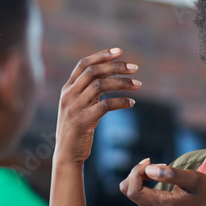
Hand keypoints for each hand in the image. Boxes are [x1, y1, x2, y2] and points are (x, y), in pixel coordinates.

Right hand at [54, 48, 140, 165]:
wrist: (67, 154)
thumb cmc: (77, 129)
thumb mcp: (78, 106)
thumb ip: (88, 91)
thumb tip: (108, 76)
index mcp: (67, 89)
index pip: (83, 64)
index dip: (101, 55)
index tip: (119, 51)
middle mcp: (69, 95)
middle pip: (94, 71)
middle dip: (116, 67)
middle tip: (135, 68)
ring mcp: (74, 107)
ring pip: (101, 85)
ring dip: (122, 82)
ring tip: (138, 84)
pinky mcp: (83, 121)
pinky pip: (105, 105)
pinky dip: (121, 102)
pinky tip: (131, 102)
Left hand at [119, 161, 205, 205]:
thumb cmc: (204, 192)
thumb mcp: (193, 179)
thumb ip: (171, 174)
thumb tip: (149, 169)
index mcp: (162, 204)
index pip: (133, 190)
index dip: (136, 172)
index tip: (151, 162)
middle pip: (127, 189)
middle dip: (135, 173)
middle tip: (152, 163)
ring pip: (130, 190)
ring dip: (138, 175)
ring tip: (157, 168)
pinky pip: (137, 192)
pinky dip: (142, 180)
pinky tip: (156, 174)